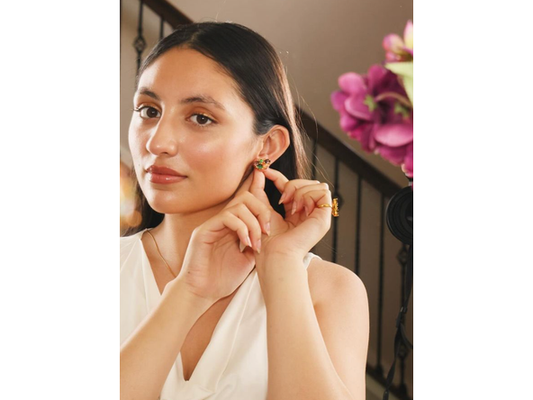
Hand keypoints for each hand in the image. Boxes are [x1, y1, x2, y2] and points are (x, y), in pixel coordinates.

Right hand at [175, 171, 271, 304]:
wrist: (202, 294)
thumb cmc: (222, 280)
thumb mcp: (248, 260)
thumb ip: (257, 244)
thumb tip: (272, 236)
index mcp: (232, 226)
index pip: (249, 204)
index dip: (264, 207)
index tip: (273, 227)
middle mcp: (222, 222)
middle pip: (246, 197)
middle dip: (262, 211)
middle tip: (267, 231)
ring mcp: (212, 224)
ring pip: (238, 205)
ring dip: (253, 223)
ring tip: (256, 243)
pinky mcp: (204, 230)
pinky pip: (226, 217)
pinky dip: (241, 227)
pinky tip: (246, 243)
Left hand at [251, 168, 332, 261]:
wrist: (274, 254)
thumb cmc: (266, 238)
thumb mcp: (261, 207)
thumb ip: (259, 189)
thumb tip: (258, 169)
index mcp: (296, 212)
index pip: (292, 186)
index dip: (280, 177)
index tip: (265, 171)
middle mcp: (310, 213)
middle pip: (307, 182)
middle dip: (292, 185)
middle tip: (282, 200)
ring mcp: (319, 216)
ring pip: (317, 184)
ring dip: (300, 191)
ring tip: (291, 208)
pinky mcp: (325, 218)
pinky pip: (322, 192)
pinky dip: (308, 196)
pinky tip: (298, 209)